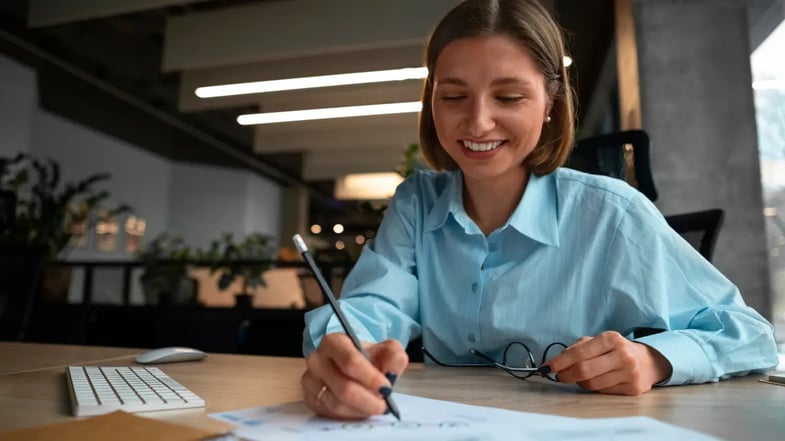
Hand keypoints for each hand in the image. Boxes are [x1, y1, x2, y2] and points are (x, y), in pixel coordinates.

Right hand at [302, 333, 408, 418]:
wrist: (353, 365)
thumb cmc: (368, 357)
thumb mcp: (386, 350)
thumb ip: (394, 356)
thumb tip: (392, 370)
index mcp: (333, 342)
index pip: (350, 362)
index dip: (370, 378)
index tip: (386, 388)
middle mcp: (317, 360)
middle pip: (343, 387)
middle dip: (368, 400)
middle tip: (384, 404)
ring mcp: (310, 380)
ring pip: (337, 404)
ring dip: (361, 409)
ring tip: (375, 406)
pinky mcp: (310, 398)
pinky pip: (330, 413)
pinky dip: (350, 414)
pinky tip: (361, 409)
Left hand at [544, 331, 671, 394]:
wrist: (649, 361)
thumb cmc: (616, 350)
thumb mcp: (599, 341)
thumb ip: (578, 348)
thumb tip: (557, 362)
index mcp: (611, 339)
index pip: (579, 353)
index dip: (560, 362)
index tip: (547, 367)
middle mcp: (622, 355)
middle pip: (584, 370)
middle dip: (566, 375)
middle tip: (560, 376)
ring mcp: (629, 373)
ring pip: (592, 384)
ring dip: (580, 382)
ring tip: (582, 377)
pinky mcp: (633, 388)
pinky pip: (603, 392)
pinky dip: (594, 388)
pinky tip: (598, 381)